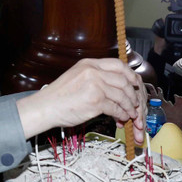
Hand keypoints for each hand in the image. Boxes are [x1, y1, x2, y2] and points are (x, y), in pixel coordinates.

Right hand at [16, 58, 146, 144]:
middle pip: (123, 80)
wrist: (45, 107)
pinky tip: (121, 117)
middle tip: (135, 102)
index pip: (118, 64)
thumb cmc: (59, 96)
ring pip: (122, 95)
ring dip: (129, 106)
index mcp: (89, 63)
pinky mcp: (95, 101)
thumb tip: (115, 84)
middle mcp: (93, 71)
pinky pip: (115, 108)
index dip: (130, 74)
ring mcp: (94, 85)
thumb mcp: (77, 76)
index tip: (135, 83)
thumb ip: (95, 76)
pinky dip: (121, 114)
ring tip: (130, 113)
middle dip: (132, 93)